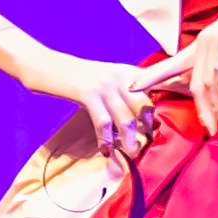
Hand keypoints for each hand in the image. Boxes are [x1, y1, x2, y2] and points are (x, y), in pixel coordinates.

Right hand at [45, 51, 166, 153]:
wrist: (42, 63)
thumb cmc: (73, 76)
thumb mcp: (103, 77)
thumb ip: (122, 91)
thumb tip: (138, 114)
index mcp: (127, 71)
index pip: (158, 84)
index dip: (170, 96)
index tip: (174, 115)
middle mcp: (120, 75)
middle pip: (144, 107)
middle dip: (147, 130)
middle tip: (145, 145)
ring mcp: (104, 85)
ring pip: (126, 119)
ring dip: (130, 141)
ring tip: (130, 154)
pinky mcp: (88, 94)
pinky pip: (104, 123)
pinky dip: (106, 140)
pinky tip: (106, 150)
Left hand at [161, 1, 217, 138]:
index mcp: (199, 48)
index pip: (171, 66)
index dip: (151, 77)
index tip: (131, 88)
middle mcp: (200, 44)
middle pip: (193, 84)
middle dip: (201, 110)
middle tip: (210, 131)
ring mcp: (212, 40)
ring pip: (206, 80)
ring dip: (214, 105)